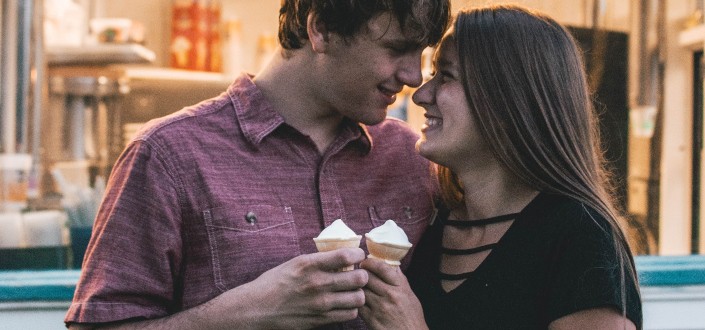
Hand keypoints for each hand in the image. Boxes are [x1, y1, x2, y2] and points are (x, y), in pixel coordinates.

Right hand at [233, 247, 368, 328]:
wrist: (257, 308)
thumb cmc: (274, 283)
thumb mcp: (295, 263)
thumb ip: (319, 260)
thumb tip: (342, 255)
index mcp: (310, 264)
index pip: (346, 256)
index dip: (358, 254)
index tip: (357, 256)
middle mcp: (317, 283)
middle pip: (359, 278)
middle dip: (362, 274)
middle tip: (358, 274)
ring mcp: (320, 304)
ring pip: (358, 298)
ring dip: (358, 293)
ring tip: (352, 290)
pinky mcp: (321, 320)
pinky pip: (350, 314)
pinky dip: (351, 308)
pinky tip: (344, 303)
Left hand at [359, 258, 427, 329]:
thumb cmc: (412, 317)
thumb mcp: (410, 295)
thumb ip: (400, 280)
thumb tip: (392, 264)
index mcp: (400, 287)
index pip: (382, 267)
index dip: (370, 262)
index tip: (365, 262)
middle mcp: (390, 295)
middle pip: (367, 277)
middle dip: (360, 273)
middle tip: (356, 274)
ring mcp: (380, 307)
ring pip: (360, 290)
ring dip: (356, 288)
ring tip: (355, 287)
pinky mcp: (371, 319)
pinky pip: (357, 305)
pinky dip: (355, 301)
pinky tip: (357, 301)